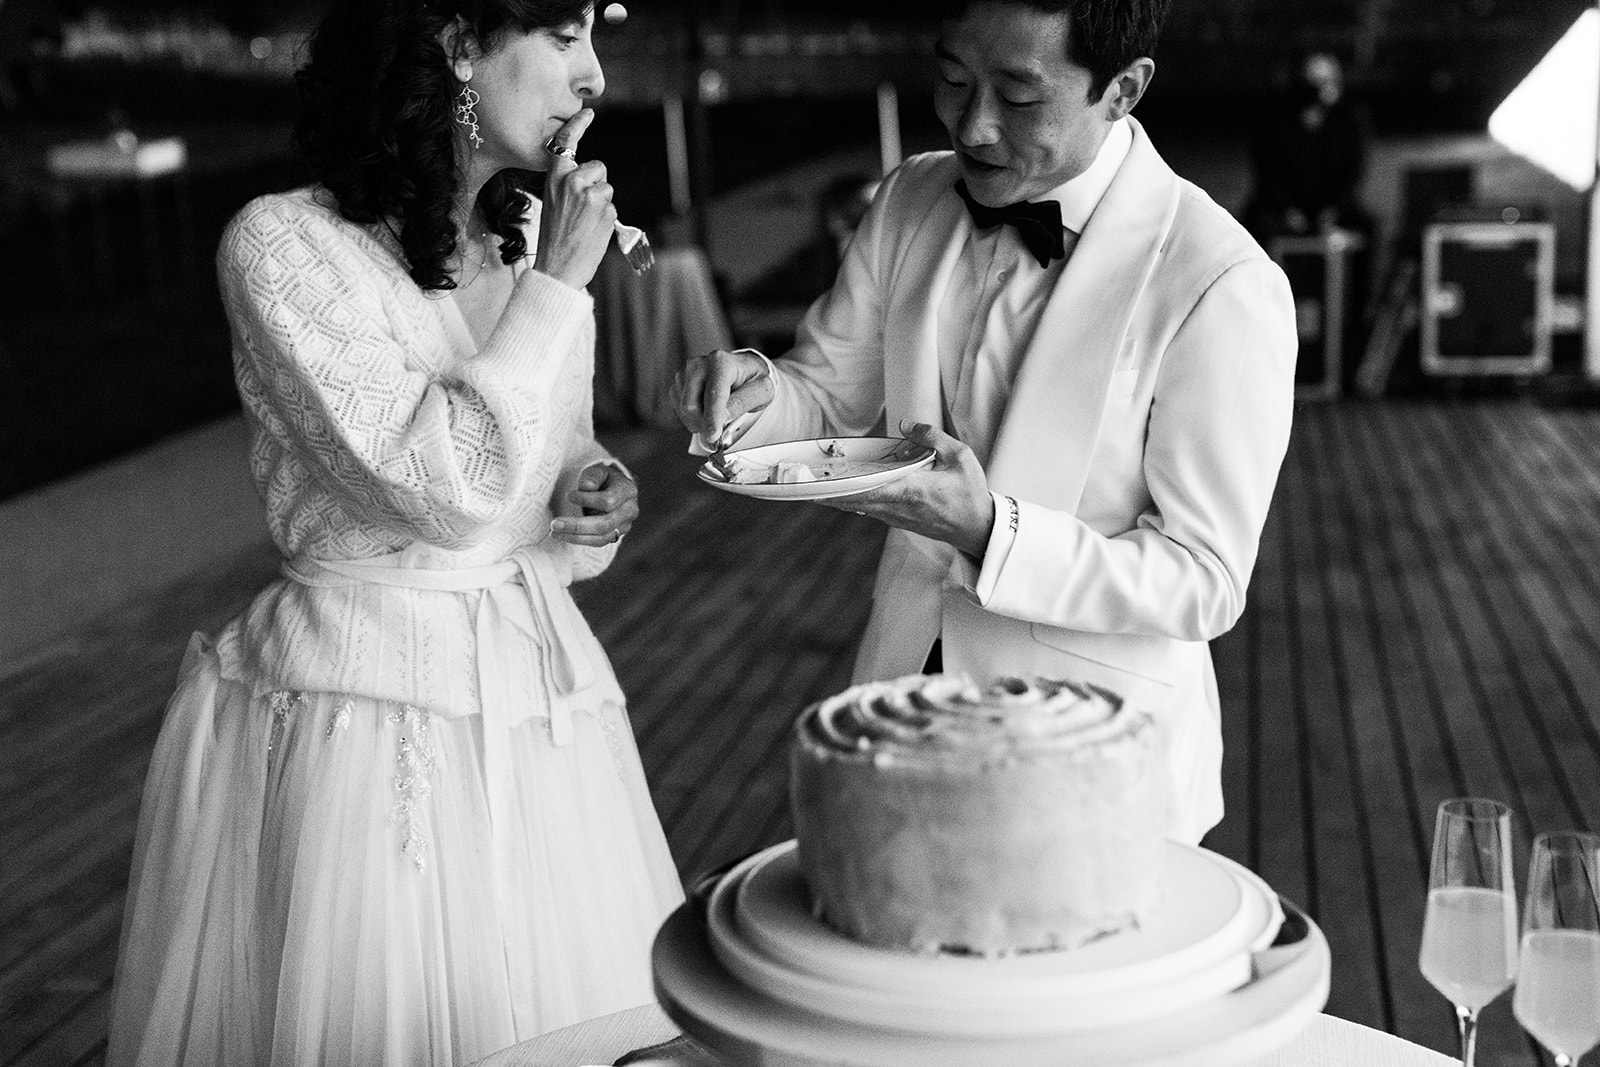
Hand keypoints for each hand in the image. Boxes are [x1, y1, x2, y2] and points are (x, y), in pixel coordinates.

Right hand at [536, 109, 615, 289]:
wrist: (557, 268)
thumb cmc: (554, 239)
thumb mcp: (553, 204)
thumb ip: (568, 186)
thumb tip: (590, 180)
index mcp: (554, 177)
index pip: (566, 143)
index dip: (578, 125)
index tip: (588, 113)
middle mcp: (572, 180)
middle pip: (598, 168)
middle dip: (597, 184)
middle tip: (581, 210)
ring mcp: (590, 193)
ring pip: (607, 189)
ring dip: (602, 205)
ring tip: (585, 224)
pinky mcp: (606, 209)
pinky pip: (613, 207)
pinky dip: (607, 219)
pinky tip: (593, 232)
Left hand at [549, 463, 637, 546]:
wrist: (612, 489)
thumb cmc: (602, 479)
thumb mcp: (597, 471)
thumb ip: (592, 476)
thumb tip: (586, 487)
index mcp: (628, 491)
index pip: (608, 501)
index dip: (587, 500)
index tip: (569, 495)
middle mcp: (630, 511)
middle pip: (604, 524)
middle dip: (577, 525)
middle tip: (554, 524)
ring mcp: (624, 526)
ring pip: (601, 538)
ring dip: (575, 537)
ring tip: (554, 533)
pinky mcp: (616, 535)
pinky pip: (598, 543)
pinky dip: (579, 540)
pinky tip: (563, 536)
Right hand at [672, 348, 774, 445]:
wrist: (743, 370)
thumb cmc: (753, 380)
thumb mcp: (762, 391)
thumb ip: (742, 403)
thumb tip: (721, 419)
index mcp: (721, 362)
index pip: (713, 395)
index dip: (712, 418)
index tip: (713, 436)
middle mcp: (699, 364)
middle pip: (691, 405)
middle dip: (705, 424)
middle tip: (721, 430)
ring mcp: (685, 372)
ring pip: (683, 410)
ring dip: (699, 422)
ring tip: (716, 417)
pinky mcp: (679, 383)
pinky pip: (679, 409)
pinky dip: (692, 417)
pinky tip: (706, 411)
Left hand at [817, 421, 995, 558]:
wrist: (978, 527)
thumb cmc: (971, 493)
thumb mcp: (960, 456)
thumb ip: (932, 437)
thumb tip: (906, 425)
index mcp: (913, 491)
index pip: (870, 490)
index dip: (843, 489)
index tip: (820, 487)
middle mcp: (900, 508)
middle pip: (856, 501)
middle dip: (829, 494)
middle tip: (804, 485)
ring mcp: (897, 517)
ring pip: (860, 507)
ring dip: (838, 498)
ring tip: (814, 487)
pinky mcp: (898, 521)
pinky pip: (869, 509)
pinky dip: (852, 501)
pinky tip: (839, 493)